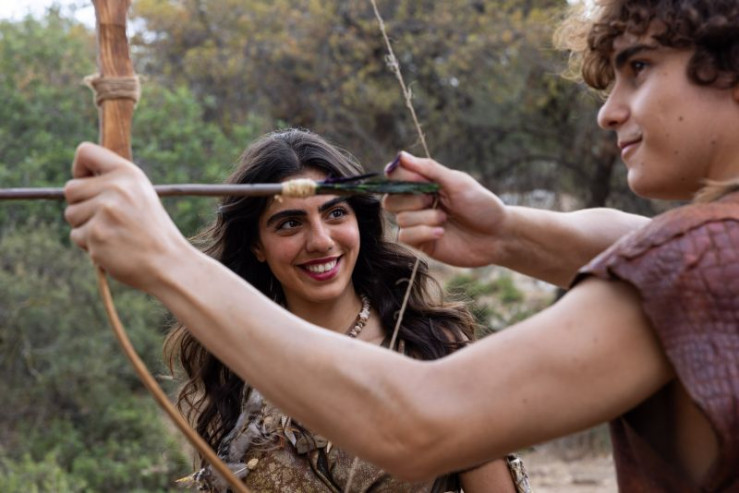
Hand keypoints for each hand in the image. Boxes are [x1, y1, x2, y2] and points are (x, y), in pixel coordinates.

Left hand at [64, 142, 190, 290]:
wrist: (168, 263)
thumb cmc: (153, 231)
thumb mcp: (141, 195)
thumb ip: (113, 182)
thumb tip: (77, 178)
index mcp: (128, 173)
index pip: (85, 152)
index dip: (80, 168)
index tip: (89, 182)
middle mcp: (115, 188)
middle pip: (71, 188)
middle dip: (81, 205)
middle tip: (106, 218)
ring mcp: (104, 212)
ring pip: (71, 214)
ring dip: (85, 226)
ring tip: (114, 233)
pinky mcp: (96, 235)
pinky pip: (76, 236)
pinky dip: (90, 245)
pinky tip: (113, 247)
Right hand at [382, 152, 508, 266]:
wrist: (497, 237)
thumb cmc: (481, 206)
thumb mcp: (457, 182)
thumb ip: (429, 169)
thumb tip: (400, 155)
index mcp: (425, 183)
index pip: (396, 176)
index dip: (400, 177)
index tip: (419, 179)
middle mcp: (418, 203)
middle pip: (391, 199)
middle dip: (413, 200)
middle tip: (433, 199)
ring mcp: (418, 223)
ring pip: (400, 218)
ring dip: (425, 218)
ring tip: (445, 219)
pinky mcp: (421, 242)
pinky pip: (404, 236)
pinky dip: (423, 232)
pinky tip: (441, 233)